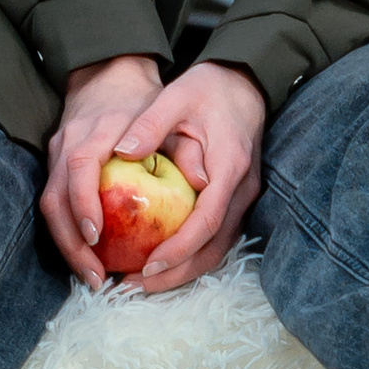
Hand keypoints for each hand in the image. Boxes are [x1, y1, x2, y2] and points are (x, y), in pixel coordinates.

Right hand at [41, 55, 162, 288]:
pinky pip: (54, 204)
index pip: (79, 167)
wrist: (108, 71)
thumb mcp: (168, 110)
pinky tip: (90, 256)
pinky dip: (69, 233)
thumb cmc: (144, 96)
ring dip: (67, 245)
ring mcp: (56, 153)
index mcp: (97, 128)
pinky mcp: (55, 163)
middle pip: (54, 199)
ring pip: (49, 206)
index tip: (97, 236)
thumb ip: (181, 143)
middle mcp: (69, 142)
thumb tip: (202, 181)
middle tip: (96, 277)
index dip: (84, 203)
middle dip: (71, 244)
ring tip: (93, 276)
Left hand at [105, 59, 268, 295]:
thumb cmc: (209, 89)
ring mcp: (245, 197)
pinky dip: (191, 255)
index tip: (147, 265)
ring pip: (218, 248)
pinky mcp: (238, 199)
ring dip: (183, 270)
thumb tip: (123, 151)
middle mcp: (243, 189)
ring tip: (142, 281)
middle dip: (177, 273)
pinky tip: (162, 260)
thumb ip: (151, 123)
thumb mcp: (177, 95)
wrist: (245, 82)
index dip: (179, 249)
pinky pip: (217, 237)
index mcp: (230, 166)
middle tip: (135, 286)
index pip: (207, 220)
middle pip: (215, 247)